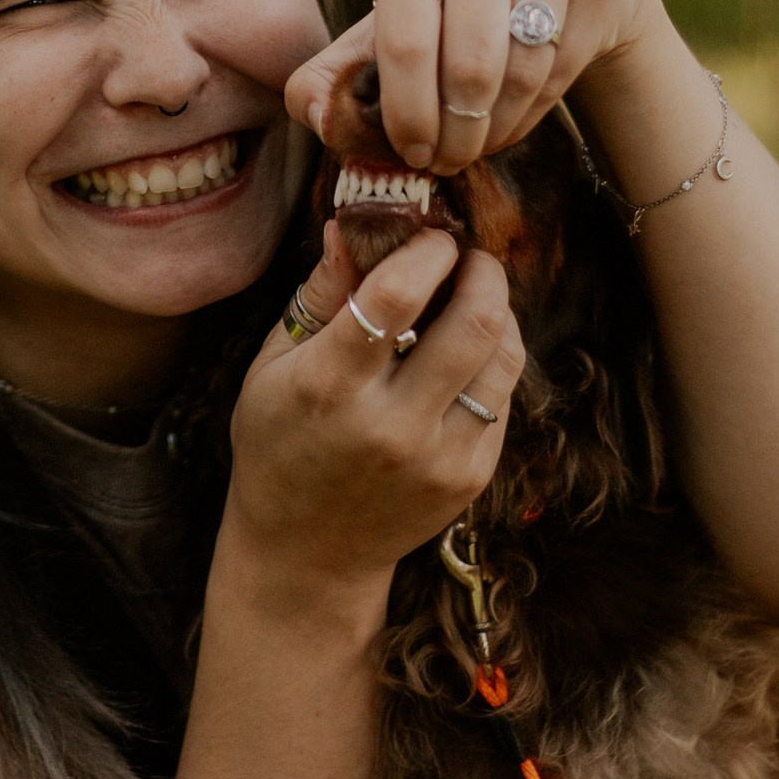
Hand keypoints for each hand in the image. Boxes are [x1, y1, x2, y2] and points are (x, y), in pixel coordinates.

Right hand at [223, 223, 524, 601]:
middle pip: (475, 322)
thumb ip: (319, 295)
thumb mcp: (274, 367)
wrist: (306, 553)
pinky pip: (502, 399)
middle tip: (470, 258)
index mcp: (329, 387)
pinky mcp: (468, 478)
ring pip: (504, 358)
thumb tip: (350, 225)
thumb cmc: (280, 445)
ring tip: (474, 300)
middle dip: (483, 271)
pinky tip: (464, 357)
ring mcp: (437, 457)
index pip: (398, 294)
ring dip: (499, 313)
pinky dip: (492, 363)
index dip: (428, 249)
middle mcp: (390, 425)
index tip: (431, 236)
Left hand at [284, 0, 659, 175]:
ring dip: (494, 130)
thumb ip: (333, 78)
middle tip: (448, 161)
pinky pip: (560, 72)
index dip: (407, 114)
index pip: (404, 43)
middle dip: (456, 134)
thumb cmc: (452, 19)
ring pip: (518, 75)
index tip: (412, 152)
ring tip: (478, 143)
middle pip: (468, 68)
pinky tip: (514, 114)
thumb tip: (312, 116)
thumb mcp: (387, 41)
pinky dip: (533, 113)